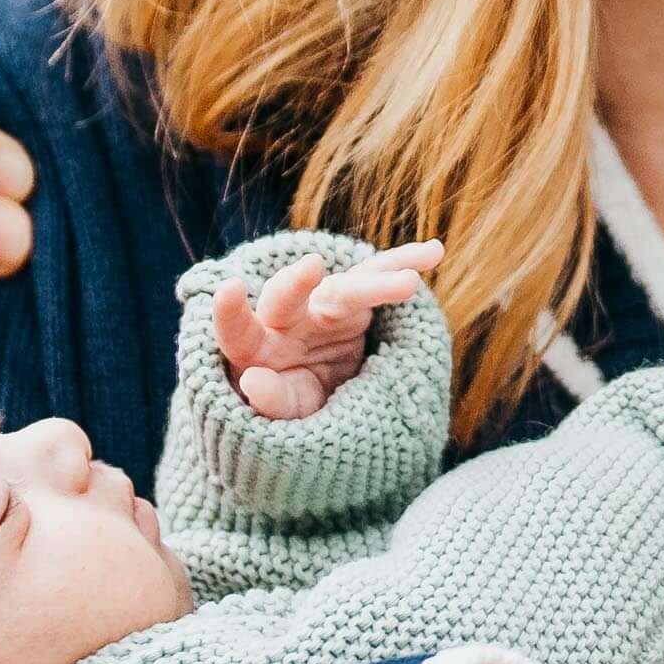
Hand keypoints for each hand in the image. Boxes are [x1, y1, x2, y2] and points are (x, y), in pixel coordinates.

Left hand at [212, 238, 437, 424]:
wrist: (319, 393)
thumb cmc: (291, 403)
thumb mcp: (284, 411)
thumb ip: (270, 400)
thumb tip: (252, 381)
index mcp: (255, 347)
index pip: (235, 329)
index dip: (229, 311)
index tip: (230, 288)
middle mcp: (286, 317)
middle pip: (288, 297)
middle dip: (297, 282)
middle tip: (311, 268)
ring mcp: (321, 305)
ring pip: (345, 287)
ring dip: (375, 282)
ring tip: (409, 283)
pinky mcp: (355, 301)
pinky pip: (380, 276)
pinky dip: (404, 265)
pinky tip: (434, 252)